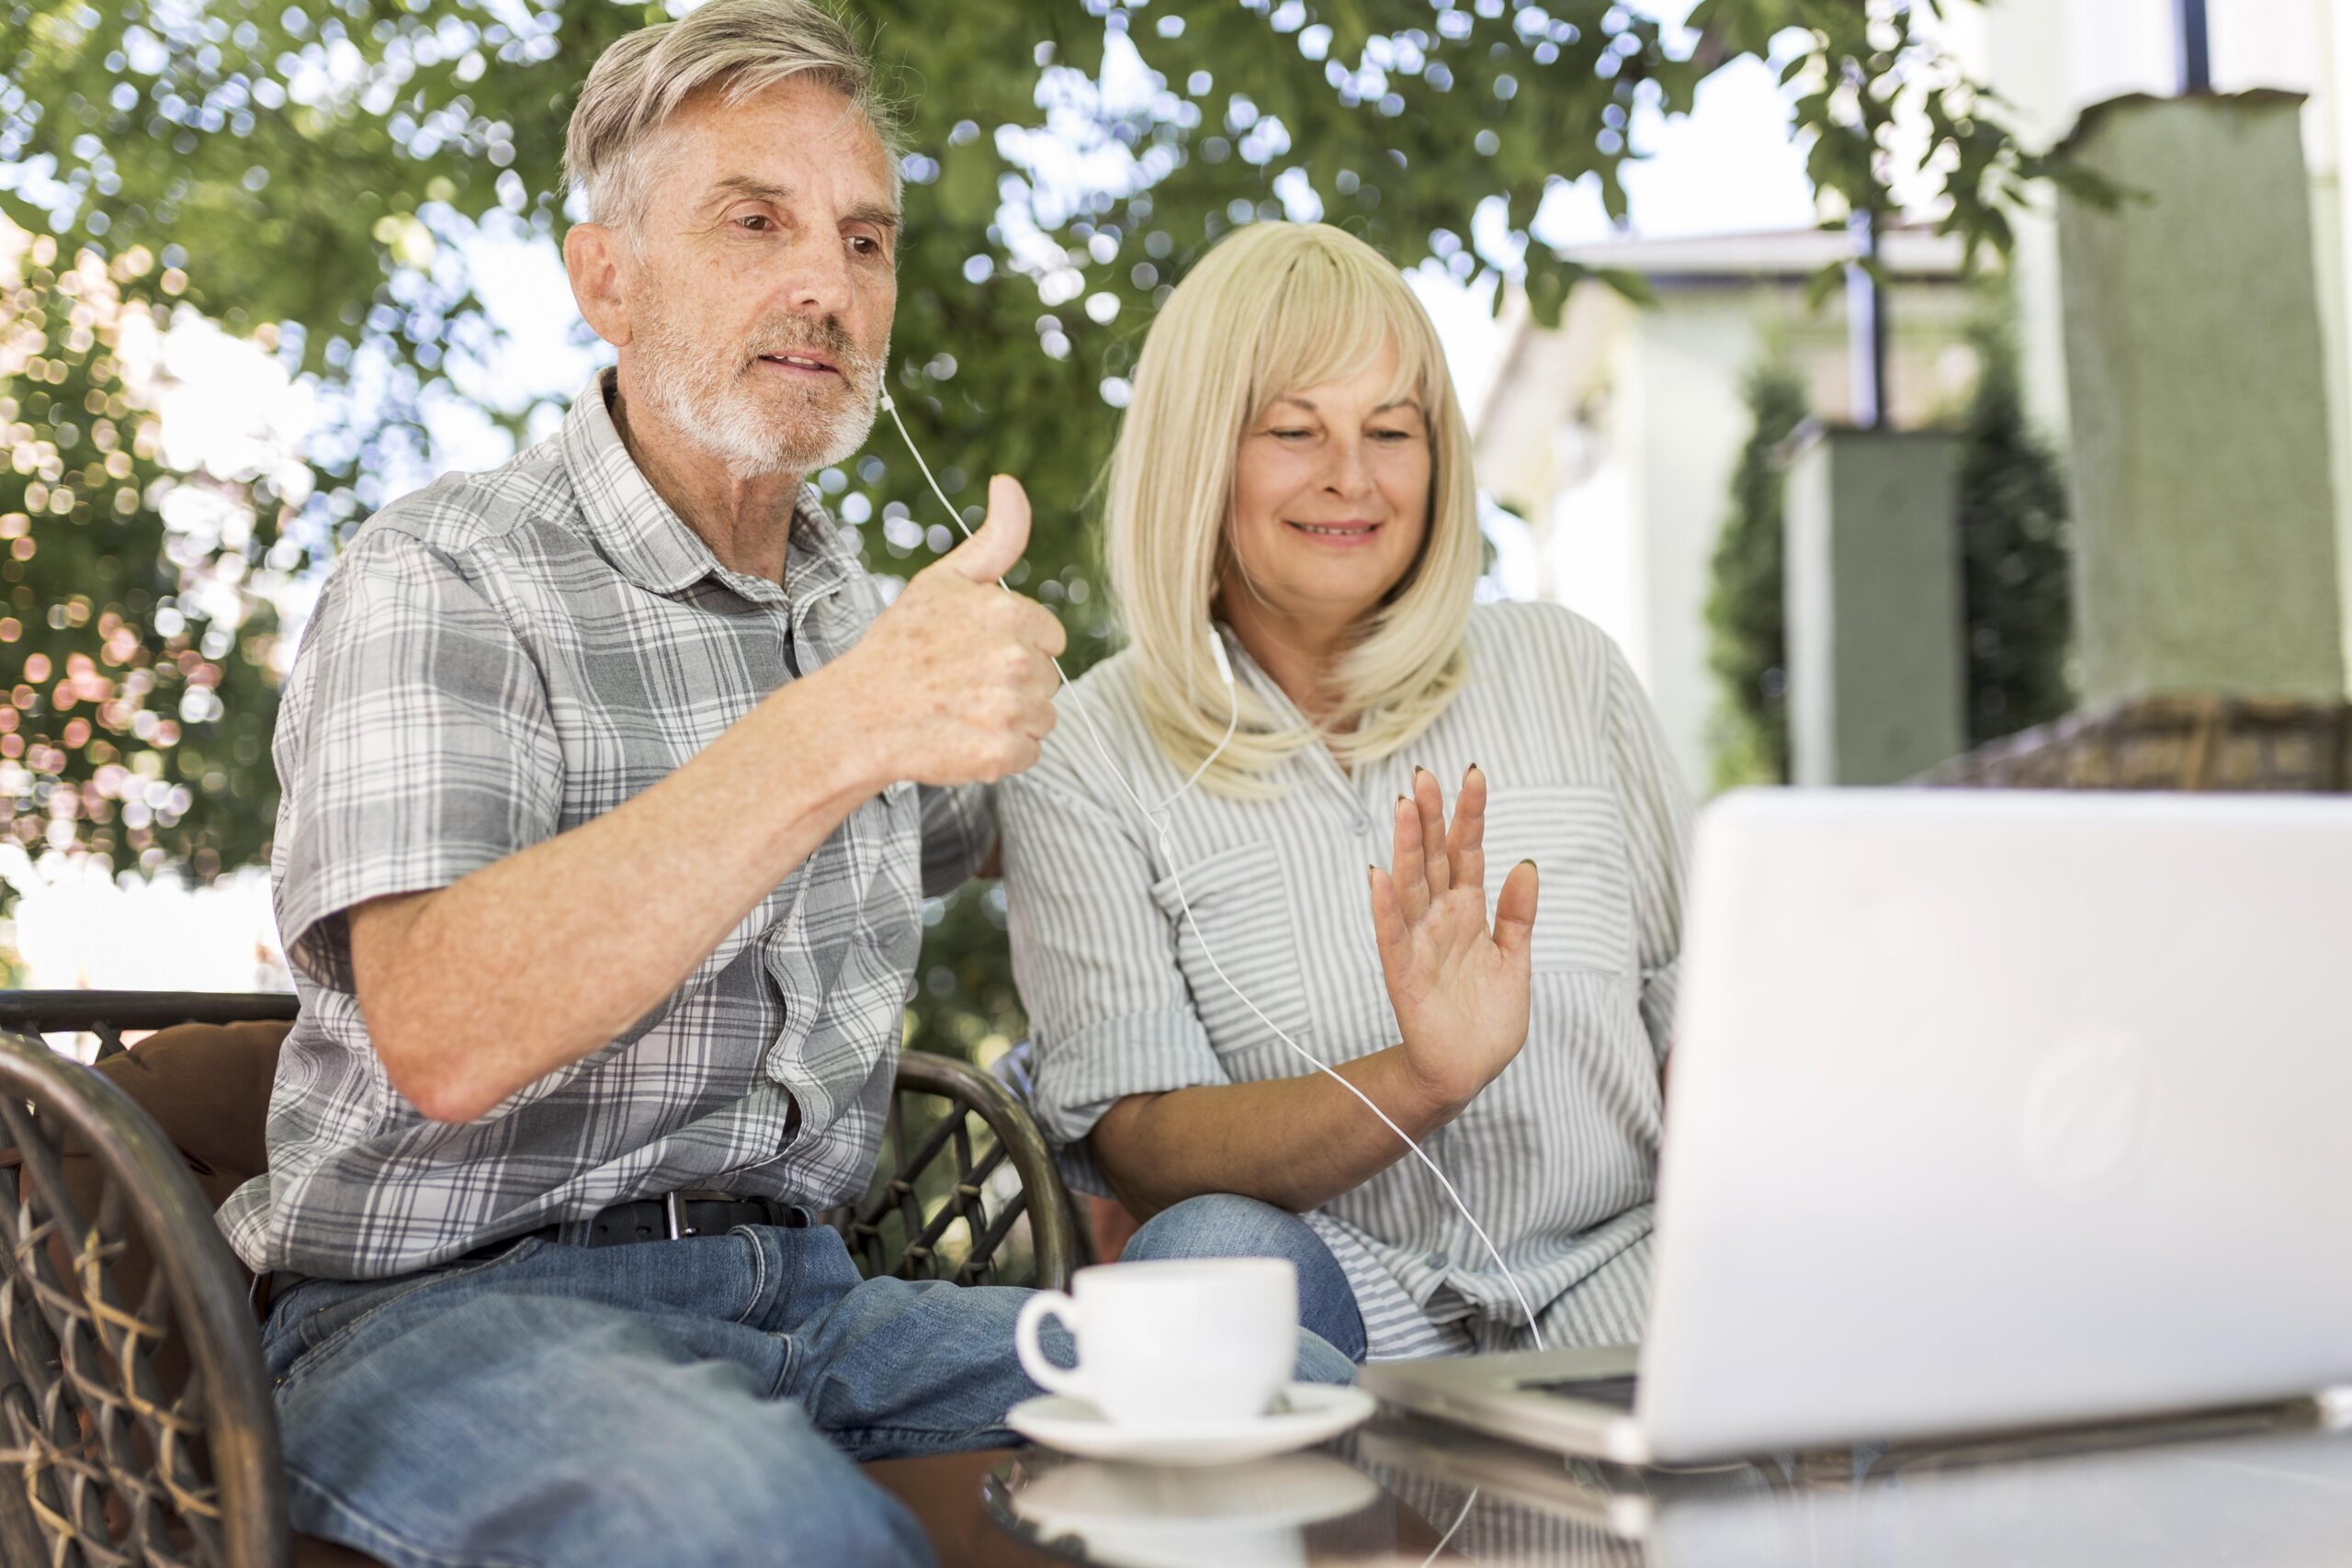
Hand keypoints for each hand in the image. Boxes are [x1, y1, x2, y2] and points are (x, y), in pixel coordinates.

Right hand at [842, 475, 1065, 784]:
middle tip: (961, 683)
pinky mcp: (1001, 753)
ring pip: (1043, 717)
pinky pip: (1030, 752)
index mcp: (1008, 613)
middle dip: (1014, 683)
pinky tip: (963, 737)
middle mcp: (1014, 659)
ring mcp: (1009, 708)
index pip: (1051, 638)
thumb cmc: (901, 646)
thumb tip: (1011, 483)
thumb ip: (995, 538)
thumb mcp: (944, 581)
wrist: (856, 716)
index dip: (1016, 645)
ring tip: (961, 710)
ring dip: (1011, 719)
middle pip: (1049, 679)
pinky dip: (1002, 753)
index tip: (976, 651)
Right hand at [1368, 765, 1538, 1117]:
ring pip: (1411, 886)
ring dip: (1407, 848)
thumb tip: (1525, 862)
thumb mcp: (1515, 960)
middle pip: (1434, 859)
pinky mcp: (1404, 974)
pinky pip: (1392, 936)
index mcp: (1468, 912)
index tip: (1473, 775)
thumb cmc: (1486, 1018)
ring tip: (1405, 807)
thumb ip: (1517, 914)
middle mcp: (1440, 920)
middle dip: (1431, 817)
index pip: (1467, 853)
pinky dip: (1385, 908)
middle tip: (1425, 774)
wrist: (1468, 1071)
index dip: (1470, 815)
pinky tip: (1378, 876)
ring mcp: (1420, 943)